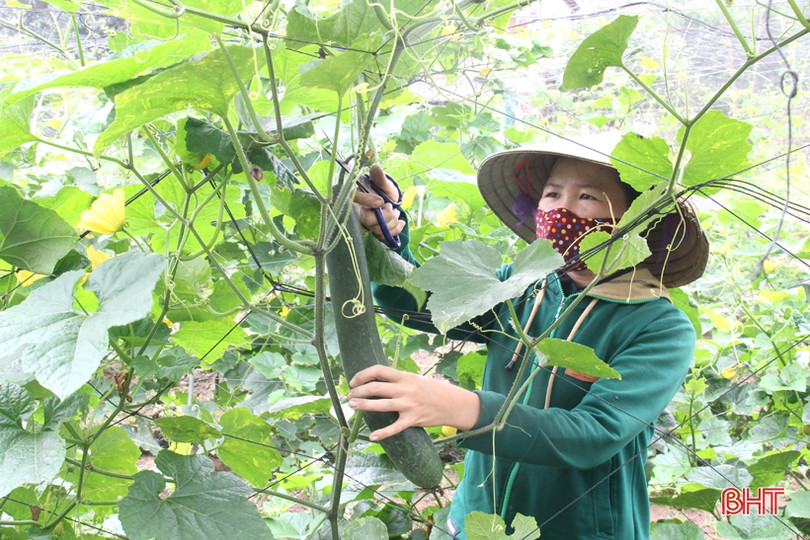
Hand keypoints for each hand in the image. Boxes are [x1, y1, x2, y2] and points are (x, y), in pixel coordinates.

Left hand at [347, 365, 480, 440]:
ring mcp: (409, 405)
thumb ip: (398, 380)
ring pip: (381, 405)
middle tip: (350, 396)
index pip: (378, 370)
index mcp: (405, 376)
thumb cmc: (433, 390)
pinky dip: (383, 433)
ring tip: (352, 406)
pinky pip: (395, 428)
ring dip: (364, 405)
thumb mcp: (416, 379)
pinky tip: (372, 436)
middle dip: (358, 391)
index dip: (363, 374)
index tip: (353, 381)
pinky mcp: (413, 420)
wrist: (454, 404)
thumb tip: (376, 380)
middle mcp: (406, 389)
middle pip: (375, 387)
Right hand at [352, 164, 405, 242]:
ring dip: (392, 222)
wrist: (390, 202)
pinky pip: (385, 237)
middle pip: (368, 220)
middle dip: (386, 215)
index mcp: (358, 197)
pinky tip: (401, 222)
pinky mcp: (374, 232)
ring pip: (378, 230)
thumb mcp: (383, 183)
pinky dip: (396, 229)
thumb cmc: (383, 191)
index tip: (381, 201)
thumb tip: (376, 166)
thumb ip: (379, 177)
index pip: (356, 199)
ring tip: (396, 212)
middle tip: (392, 208)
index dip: (368, 201)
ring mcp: (367, 225)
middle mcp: (359, 213)